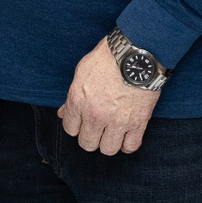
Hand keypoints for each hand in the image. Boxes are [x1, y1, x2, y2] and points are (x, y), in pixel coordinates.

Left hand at [58, 39, 160, 155]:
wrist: (137, 53)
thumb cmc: (108, 58)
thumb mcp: (82, 71)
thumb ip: (72, 96)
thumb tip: (64, 113)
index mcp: (78, 101)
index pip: (70, 129)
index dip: (75, 125)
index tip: (82, 121)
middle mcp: (96, 115)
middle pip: (87, 143)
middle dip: (90, 136)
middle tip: (97, 128)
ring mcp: (117, 121)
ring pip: (108, 149)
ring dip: (108, 142)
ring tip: (112, 132)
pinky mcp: (138, 123)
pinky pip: (130, 146)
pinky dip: (127, 144)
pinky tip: (126, 135)